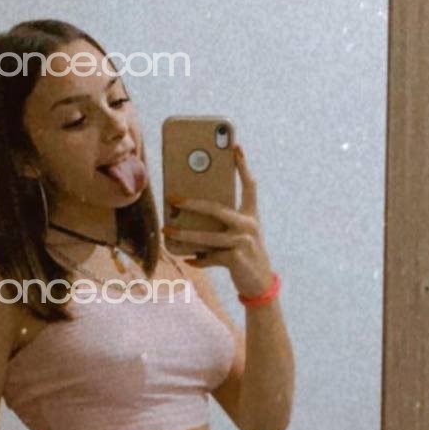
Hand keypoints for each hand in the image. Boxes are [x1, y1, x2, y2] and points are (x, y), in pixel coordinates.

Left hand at [163, 144, 274, 298]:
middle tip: (173, 198)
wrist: (261, 283)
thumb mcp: (240, 234)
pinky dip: (198, 260)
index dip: (242, 165)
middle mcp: (248, 225)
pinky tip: (188, 259)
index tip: (235, 146)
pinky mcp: (236, 259)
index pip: (249, 185)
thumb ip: (224, 223)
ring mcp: (243, 242)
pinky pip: (210, 258)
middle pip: (216, 209)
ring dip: (184, 234)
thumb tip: (191, 215)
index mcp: (251, 215)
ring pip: (207, 236)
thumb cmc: (246, 254)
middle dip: (192, 203)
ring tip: (167, 231)